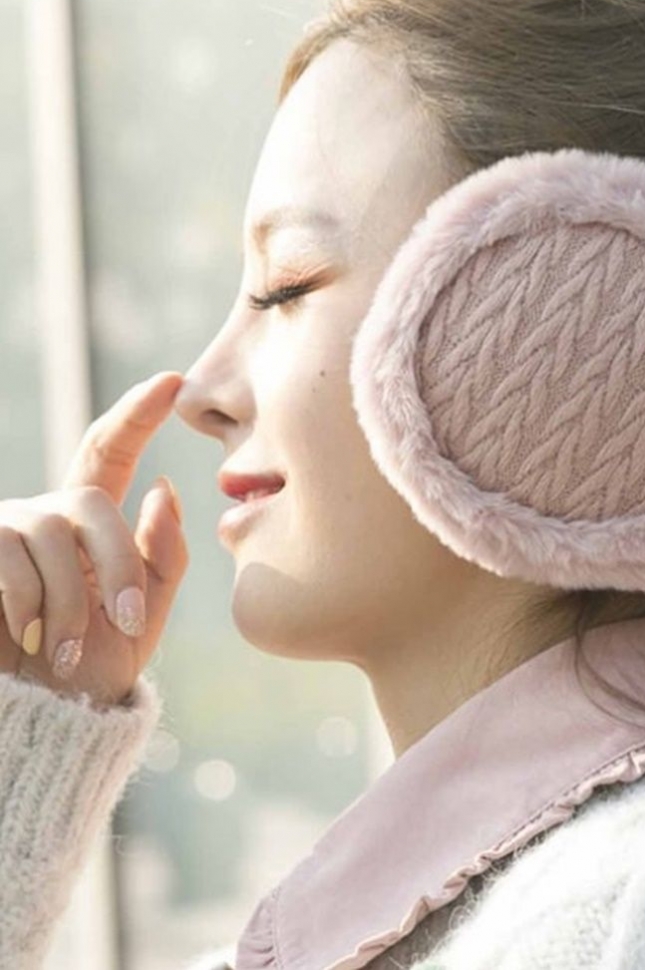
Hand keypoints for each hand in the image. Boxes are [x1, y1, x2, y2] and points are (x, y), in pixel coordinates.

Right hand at [0, 372, 187, 707]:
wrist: (40, 718)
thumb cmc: (88, 669)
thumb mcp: (142, 617)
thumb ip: (161, 558)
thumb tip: (165, 488)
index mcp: (87, 523)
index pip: (110, 454)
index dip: (136, 416)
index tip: (171, 381)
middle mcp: (42, 515)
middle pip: (91, 503)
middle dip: (117, 564)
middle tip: (128, 622)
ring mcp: (1, 530)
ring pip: (48, 536)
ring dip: (67, 601)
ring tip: (66, 651)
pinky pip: (6, 559)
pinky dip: (27, 604)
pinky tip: (29, 641)